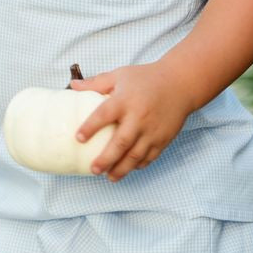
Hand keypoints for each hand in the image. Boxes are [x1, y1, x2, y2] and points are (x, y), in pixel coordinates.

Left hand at [71, 63, 190, 181]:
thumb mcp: (120, 75)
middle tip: (94, 169)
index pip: (104, 115)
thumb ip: (96, 83)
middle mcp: (138, 117)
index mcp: (124, 100)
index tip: (78, 138)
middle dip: (106, 159)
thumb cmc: (146, 78)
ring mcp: (152, 130)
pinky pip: (150, 156)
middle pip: (121, 143)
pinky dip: (138, 165)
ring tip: (109, 177)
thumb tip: (72, 85)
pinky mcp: (163, 138)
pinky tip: (129, 168)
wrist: (180, 83)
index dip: (90, 127)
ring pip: (136, 155)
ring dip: (122, 168)